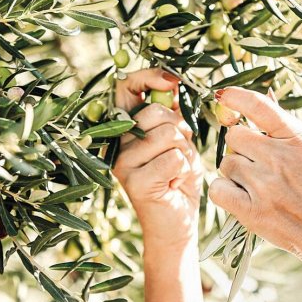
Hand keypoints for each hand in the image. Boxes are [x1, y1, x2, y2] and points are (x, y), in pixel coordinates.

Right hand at [113, 68, 201, 248]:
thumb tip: (174, 83)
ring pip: (169, 134)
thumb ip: (172, 114)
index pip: (126, 88)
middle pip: (156, 112)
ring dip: (185, 152)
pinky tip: (176, 185)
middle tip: (178, 152)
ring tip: (176, 171)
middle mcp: (116, 144)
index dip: (149, 77)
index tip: (173, 81)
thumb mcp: (177, 140)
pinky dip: (185, 170)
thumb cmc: (178, 179)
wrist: (177, 224)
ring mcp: (123, 164)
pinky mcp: (136, 183)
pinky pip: (175, 158)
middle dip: (180, 128)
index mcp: (123, 129)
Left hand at [209, 87, 301, 301]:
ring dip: (235, 172)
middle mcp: (280, 157)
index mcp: (300, 139)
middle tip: (257, 164)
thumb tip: (259, 107)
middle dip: (241, 148)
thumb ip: (288, 134)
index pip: (260, 107)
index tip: (223, 94)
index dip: (237, 97)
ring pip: (226, 163)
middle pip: (235, 136)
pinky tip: (242, 199)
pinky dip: (225, 192)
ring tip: (259, 187)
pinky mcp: (252, 210)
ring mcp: (265, 184)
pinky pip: (218, 189)